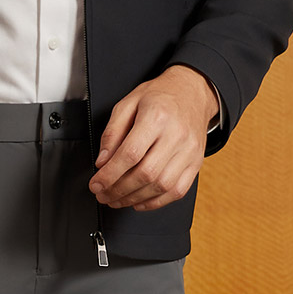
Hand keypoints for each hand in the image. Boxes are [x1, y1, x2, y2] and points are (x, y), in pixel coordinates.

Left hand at [88, 65, 218, 211]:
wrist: (191, 92)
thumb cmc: (159, 96)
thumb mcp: (128, 103)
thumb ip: (112, 132)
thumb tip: (102, 161)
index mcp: (156, 116)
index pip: (130, 153)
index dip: (110, 174)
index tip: (96, 184)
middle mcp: (176, 135)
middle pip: (145, 173)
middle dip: (119, 190)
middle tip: (103, 194)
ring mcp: (189, 151)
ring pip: (161, 186)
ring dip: (134, 199)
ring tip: (116, 200)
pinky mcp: (196, 163)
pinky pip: (177, 191)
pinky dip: (156, 202)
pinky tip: (139, 201)